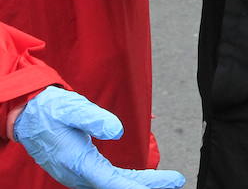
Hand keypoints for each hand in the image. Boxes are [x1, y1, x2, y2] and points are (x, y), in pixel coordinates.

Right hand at [13, 86, 185, 188]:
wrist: (28, 116)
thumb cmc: (51, 111)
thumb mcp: (73, 108)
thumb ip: (94, 118)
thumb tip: (118, 131)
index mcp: (78, 163)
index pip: (115, 182)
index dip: (142, 185)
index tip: (168, 181)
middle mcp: (79, 174)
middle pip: (118, 186)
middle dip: (148, 185)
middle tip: (176, 180)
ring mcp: (79, 175)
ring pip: (112, 185)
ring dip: (138, 184)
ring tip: (165, 181)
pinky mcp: (80, 170)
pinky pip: (107, 180)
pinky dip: (126, 181)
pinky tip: (141, 179)